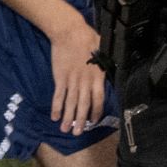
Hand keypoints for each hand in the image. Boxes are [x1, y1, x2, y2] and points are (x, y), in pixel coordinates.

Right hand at [49, 14, 105, 133]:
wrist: (70, 33)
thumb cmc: (89, 40)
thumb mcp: (104, 52)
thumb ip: (105, 66)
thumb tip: (111, 72)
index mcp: (98, 76)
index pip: (98, 99)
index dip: (96, 111)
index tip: (93, 121)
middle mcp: (85, 81)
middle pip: (83, 105)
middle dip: (80, 120)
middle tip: (77, 133)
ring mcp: (72, 81)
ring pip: (70, 103)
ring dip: (68, 118)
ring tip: (65, 129)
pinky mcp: (60, 78)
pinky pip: (58, 96)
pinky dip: (56, 107)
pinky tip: (55, 117)